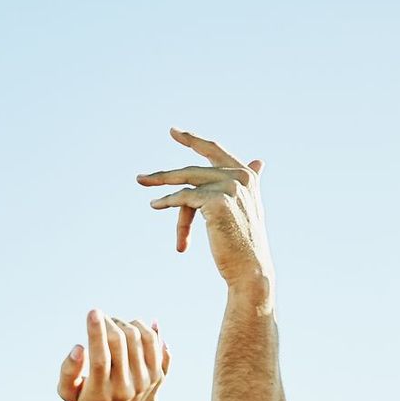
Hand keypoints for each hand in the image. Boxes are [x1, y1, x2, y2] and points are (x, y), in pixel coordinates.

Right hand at [58, 313, 164, 400]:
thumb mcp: (68, 392)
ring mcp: (143, 381)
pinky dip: (140, 328)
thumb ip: (68, 371)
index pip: (100, 358)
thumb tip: (79, 348)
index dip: (97, 333)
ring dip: (122, 324)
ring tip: (112, 325)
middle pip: (119, 343)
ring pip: (136, 338)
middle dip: (108, 323)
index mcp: (100, 392)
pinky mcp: (156, 375)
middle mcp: (124, 388)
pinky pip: (151, 341)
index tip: (93, 312)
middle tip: (100, 318)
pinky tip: (128, 327)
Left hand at [138, 129, 271, 294]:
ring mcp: (230, 187)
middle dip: (165, 175)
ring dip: (162, 189)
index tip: (173, 131)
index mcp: (247, 176)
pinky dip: (167, 202)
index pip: (215, 150)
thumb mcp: (248, 207)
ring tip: (143, 190)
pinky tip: (156, 205)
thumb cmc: (244, 243)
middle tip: (140, 178)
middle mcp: (240, 177)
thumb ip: (249, 183)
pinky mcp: (217, 201)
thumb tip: (258, 162)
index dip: (193, 140)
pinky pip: (183, 198)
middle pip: (193, 170)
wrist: (250, 269)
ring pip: (186, 182)